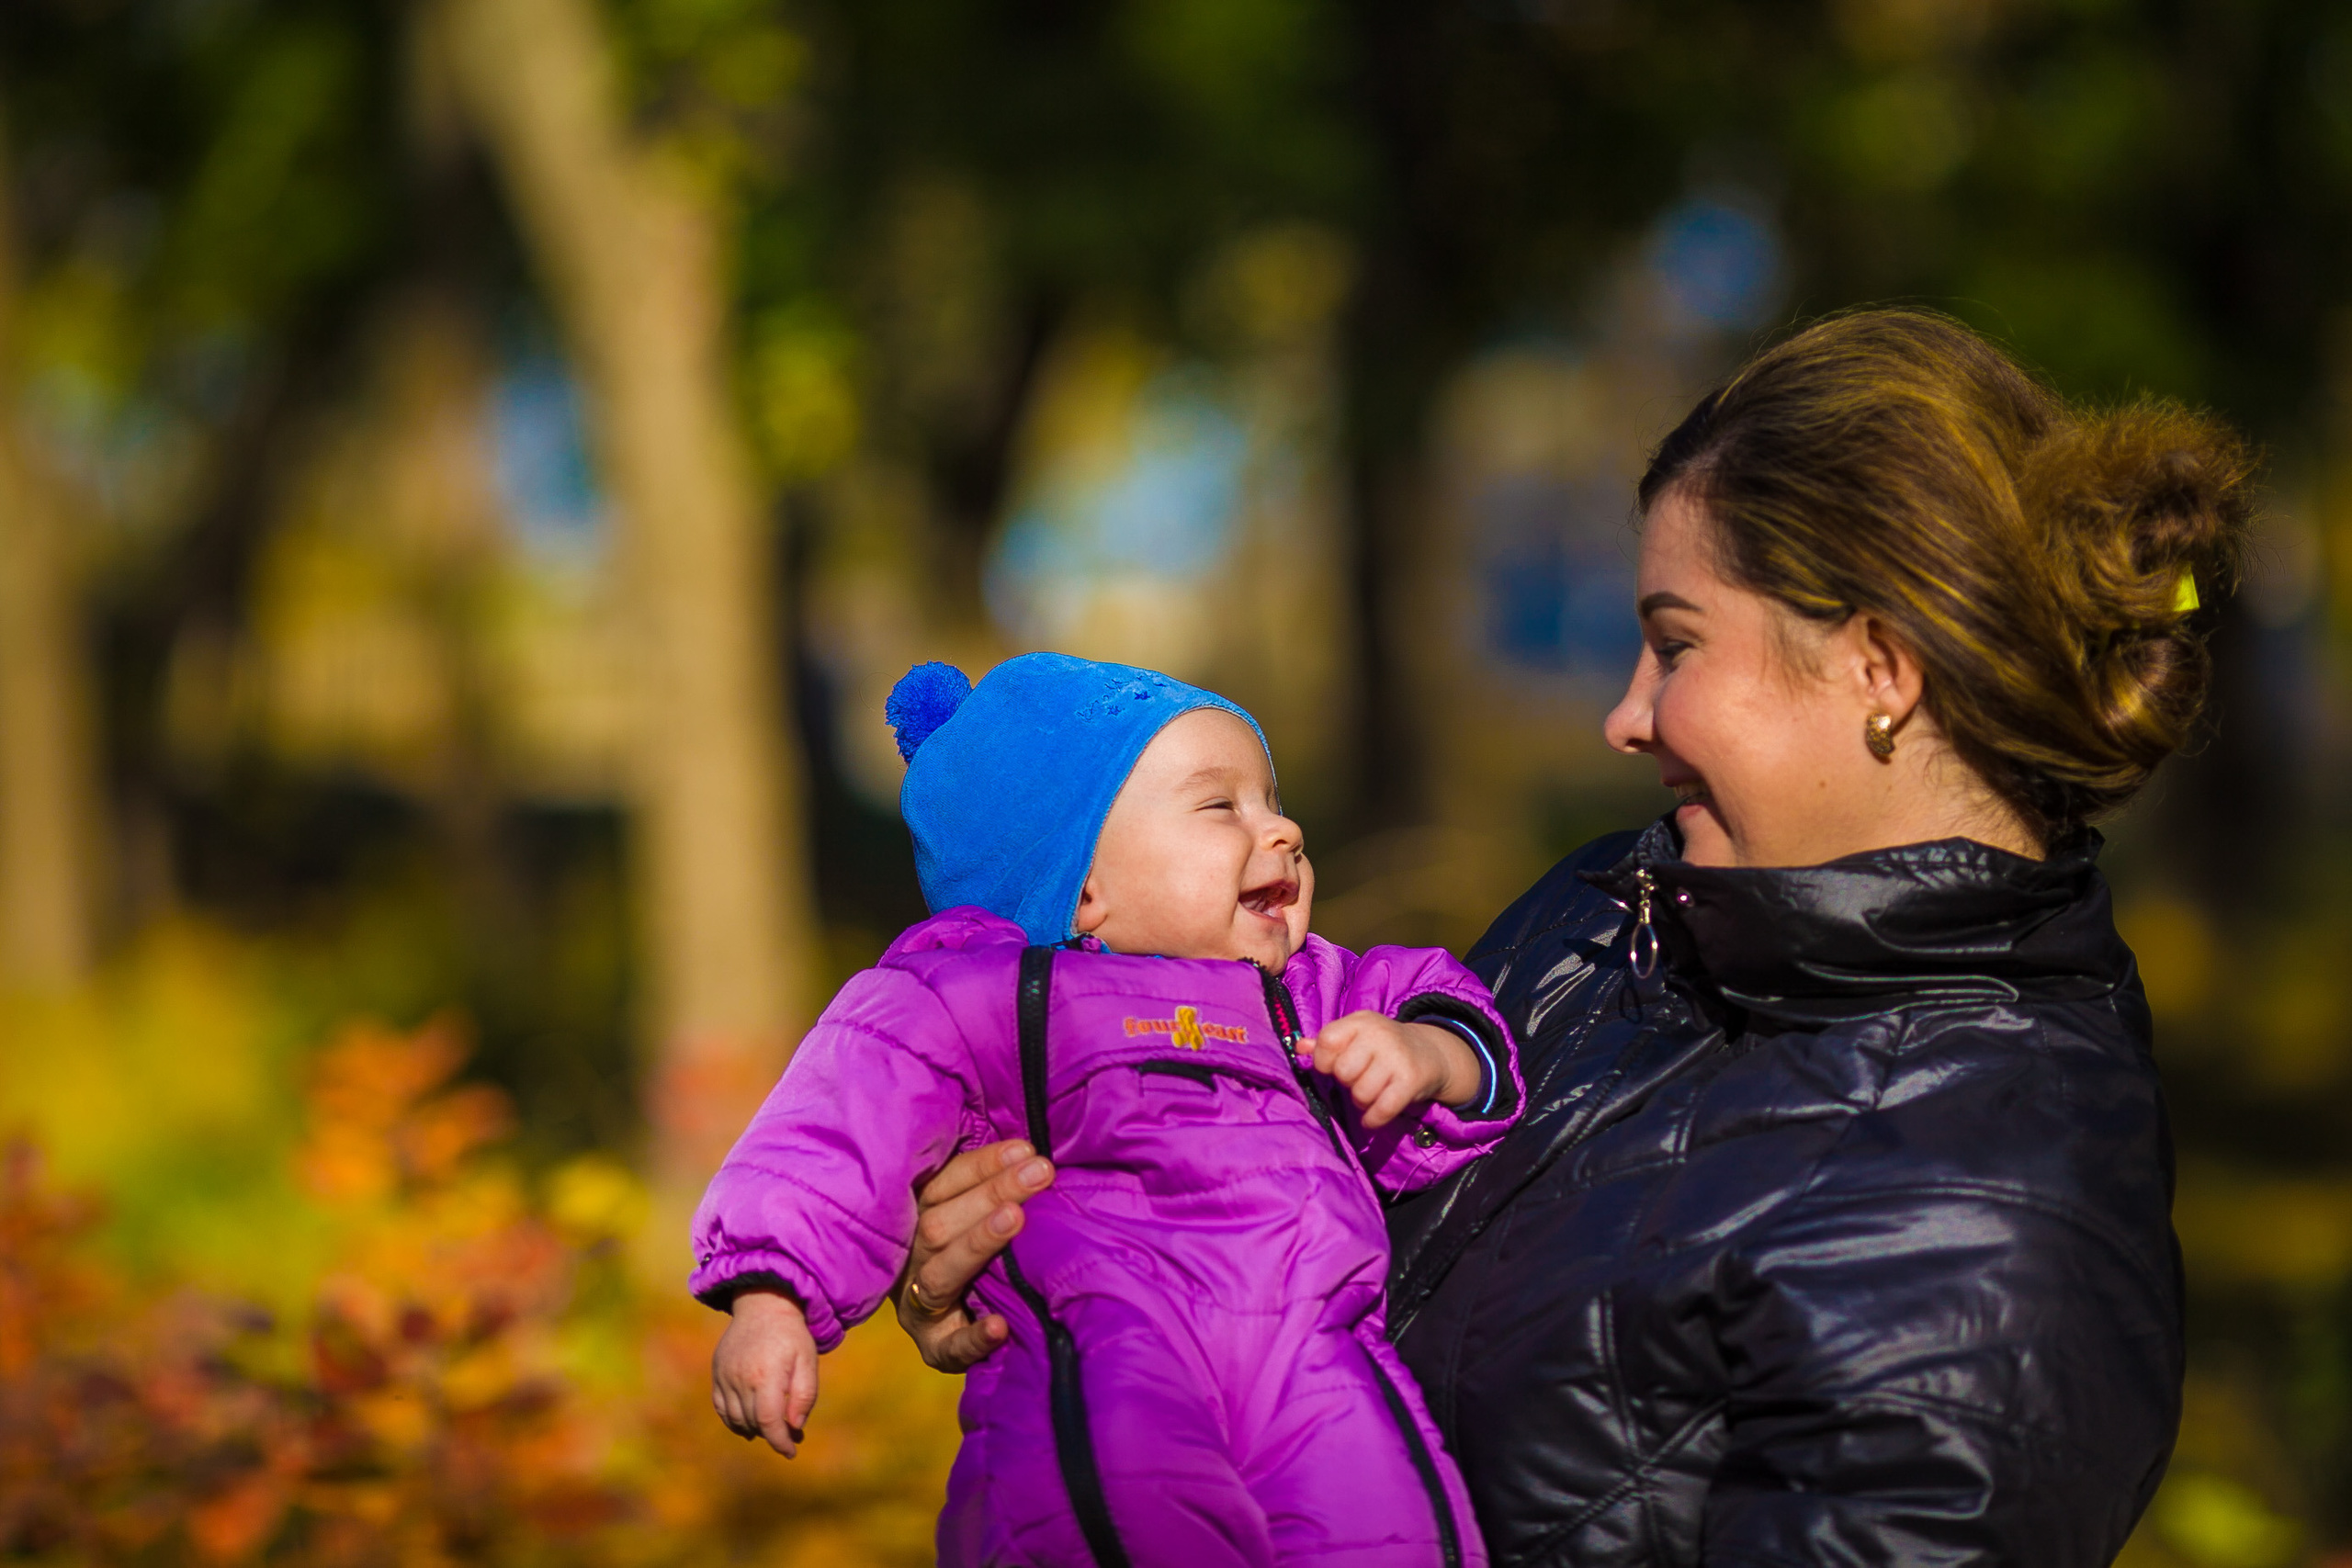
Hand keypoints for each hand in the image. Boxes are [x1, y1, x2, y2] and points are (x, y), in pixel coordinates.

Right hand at [711, 1288, 818, 1455]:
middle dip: (772, 1435)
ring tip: (772, 1426)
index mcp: (766, 1376)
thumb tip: (794, 1427)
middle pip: (753, 1423)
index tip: (791, 1452)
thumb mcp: (808, 1361)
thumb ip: (804, 1396)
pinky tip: (750, 1423)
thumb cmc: (792, 1335)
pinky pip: (721, 1408)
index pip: (769, 1422)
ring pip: (736, 1419)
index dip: (780, 1442)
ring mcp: (725, 1375)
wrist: (764, 1304)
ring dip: (754, 1429)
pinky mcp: (717, 1372)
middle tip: (790, 1435)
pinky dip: (734, 1421)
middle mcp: (741, 1378)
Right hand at [895, 1139, 1054, 1371]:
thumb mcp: (968, 1218)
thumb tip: (1032, 1153)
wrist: (953, 1327)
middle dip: (991, 1194)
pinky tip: (999, 1326)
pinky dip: (974, 1338)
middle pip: (939, 1223)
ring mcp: (918, 1307)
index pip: (941, 1185)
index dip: (982, 1166)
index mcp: (914, 1221)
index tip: (1024, 1150)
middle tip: (1039, 1172)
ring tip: (1016, 1218)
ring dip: (978, 1243)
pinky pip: (949, 1347)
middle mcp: (910, 1261)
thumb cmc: (972, 1256)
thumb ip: (988, 1191)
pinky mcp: (934, 1349)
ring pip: (940, 1274)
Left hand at [1308, 1013, 1480, 1128]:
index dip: (1324, 1061)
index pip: (1327, 1041)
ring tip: (1371, 1093)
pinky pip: (1381, 1109)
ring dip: (1362, 1102)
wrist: (1430, 1053)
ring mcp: (1397, 1057)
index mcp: (1361, 1021)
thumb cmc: (1382, 1048)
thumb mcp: (1356, 1037)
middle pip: (1343, 1072)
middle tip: (1359, 1080)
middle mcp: (1380, 1034)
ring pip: (1361, 1093)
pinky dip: (1373, 1119)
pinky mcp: (1411, 1080)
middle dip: (1347, 1083)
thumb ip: (1327, 1043)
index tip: (1334, 1067)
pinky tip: (1373, 1116)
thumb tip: (1299, 1048)